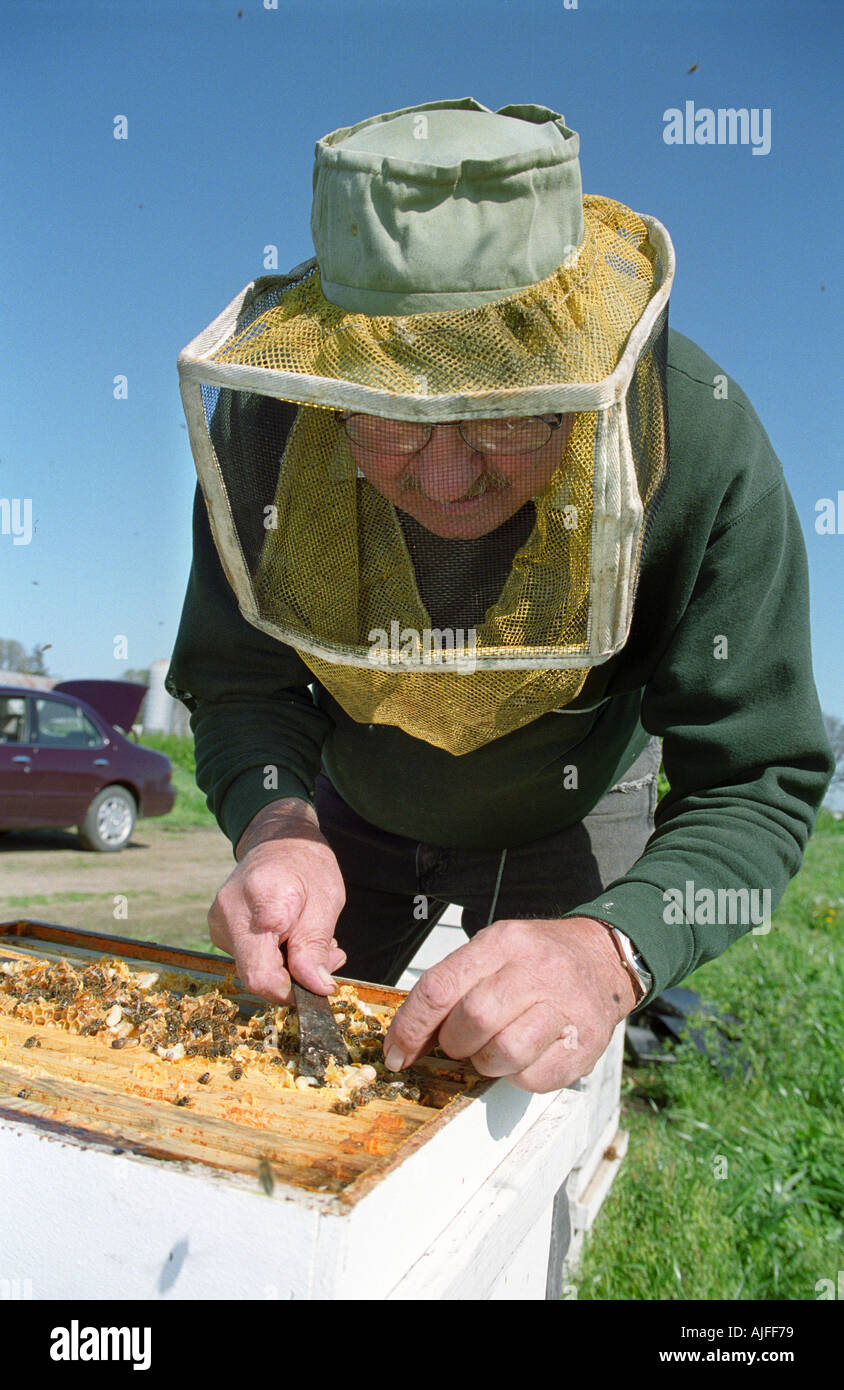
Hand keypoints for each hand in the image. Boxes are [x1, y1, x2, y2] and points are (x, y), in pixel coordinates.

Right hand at [207, 799, 346, 1003]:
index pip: (262, 974)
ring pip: (253, 969)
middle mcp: (229, 915)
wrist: (278, 839)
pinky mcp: (219, 929)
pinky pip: (248, 957)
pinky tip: (291, 935)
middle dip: (295, 976)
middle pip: (256, 975)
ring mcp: (219, 923)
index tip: (318, 984)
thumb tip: (316, 987)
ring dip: (289, 966)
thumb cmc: (307, 865)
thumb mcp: (327, 902)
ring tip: (310, 937)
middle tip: (327, 953)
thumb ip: (315, 947)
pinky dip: (275, 956)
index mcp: (260, 903)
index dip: (290, 991)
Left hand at [383, 916, 637, 1092]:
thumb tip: (410, 1037)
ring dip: (486, 1062)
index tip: (397, 1053)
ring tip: (493, 1050)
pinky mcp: (585, 1043)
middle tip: (459, 1044)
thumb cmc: (539, 960)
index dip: (410, 1027)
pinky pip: (534, 1078)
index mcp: (502, 943)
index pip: (440, 987)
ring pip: (504, 1051)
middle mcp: (535, 970)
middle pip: (473, 1019)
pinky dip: (518, 1076)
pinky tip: (525, 1056)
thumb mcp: (495, 951)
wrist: (604, 958)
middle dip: (454, 1043)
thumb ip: (455, 985)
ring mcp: (565, 1006)